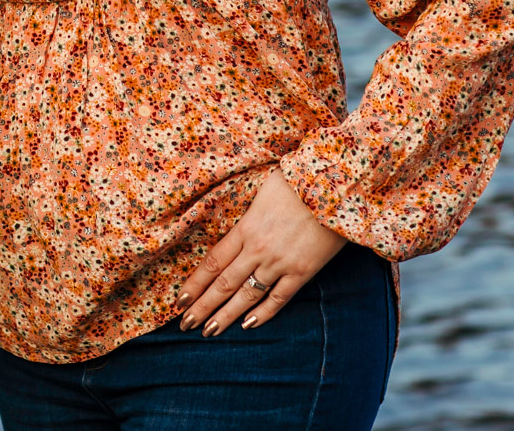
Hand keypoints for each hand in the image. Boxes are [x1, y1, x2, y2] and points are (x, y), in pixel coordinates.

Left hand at [177, 169, 345, 336]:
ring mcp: (280, 262)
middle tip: (185, 324)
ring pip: (246, 295)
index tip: (179, 299)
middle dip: (202, 306)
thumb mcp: (262, 193)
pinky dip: (263, 313)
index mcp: (245, 228)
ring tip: (209, 331)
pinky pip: (279, 298)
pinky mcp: (303, 271)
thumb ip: (247, 217)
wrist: (334, 188)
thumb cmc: (297, 182)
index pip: (212, 262)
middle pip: (223, 283)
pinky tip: (248, 325)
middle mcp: (257, 249)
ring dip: (226, 315)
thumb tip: (236, 230)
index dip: (194, 283)